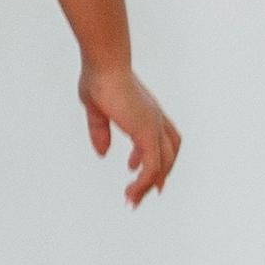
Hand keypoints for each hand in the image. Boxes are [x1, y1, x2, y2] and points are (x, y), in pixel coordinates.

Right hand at [81, 59, 181, 205]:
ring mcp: (154, 127)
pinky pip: (152, 167)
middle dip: (159, 174)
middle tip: (147, 192)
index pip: (162, 138)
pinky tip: (131, 190)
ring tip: (132, 199)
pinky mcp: (147, 134)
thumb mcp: (95, 110)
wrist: (105, 64)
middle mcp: (155, 120)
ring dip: (149, 185)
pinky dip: (144, 182)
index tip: (134, 168)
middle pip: (168, 154)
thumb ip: (100, 131)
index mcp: (146, 111)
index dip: (153, 153)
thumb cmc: (98, 77)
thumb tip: (102, 153)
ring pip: (162, 165)